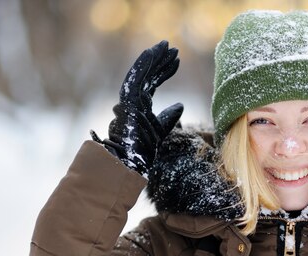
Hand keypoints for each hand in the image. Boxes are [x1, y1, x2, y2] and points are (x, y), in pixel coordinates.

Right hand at [92, 40, 182, 176]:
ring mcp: (129, 98)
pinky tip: (153, 52)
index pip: (153, 82)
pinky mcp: (127, 99)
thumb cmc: (143, 148)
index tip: (177, 61)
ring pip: (142, 73)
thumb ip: (170, 116)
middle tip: (173, 47)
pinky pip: (136, 77)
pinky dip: (143, 64)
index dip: (165, 71)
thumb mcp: (162, 129)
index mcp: (140, 104)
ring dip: (154, 58)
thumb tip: (180, 105)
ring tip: (166, 45)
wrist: (132, 158)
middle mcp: (133, 99)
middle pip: (148, 75)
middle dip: (161, 60)